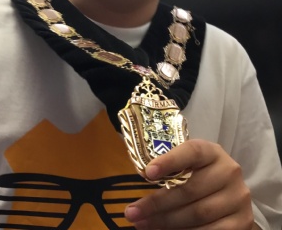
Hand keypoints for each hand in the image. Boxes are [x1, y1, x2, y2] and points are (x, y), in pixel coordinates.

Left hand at [124, 139, 253, 228]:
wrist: (227, 192)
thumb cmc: (198, 174)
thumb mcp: (187, 164)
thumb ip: (170, 168)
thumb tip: (144, 176)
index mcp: (211, 151)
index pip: (191, 152)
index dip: (169, 161)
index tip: (147, 173)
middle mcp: (228, 171)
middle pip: (189, 189)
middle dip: (156, 204)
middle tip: (132, 212)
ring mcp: (238, 198)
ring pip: (197, 214)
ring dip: (166, 222)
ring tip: (142, 224)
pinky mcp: (242, 222)